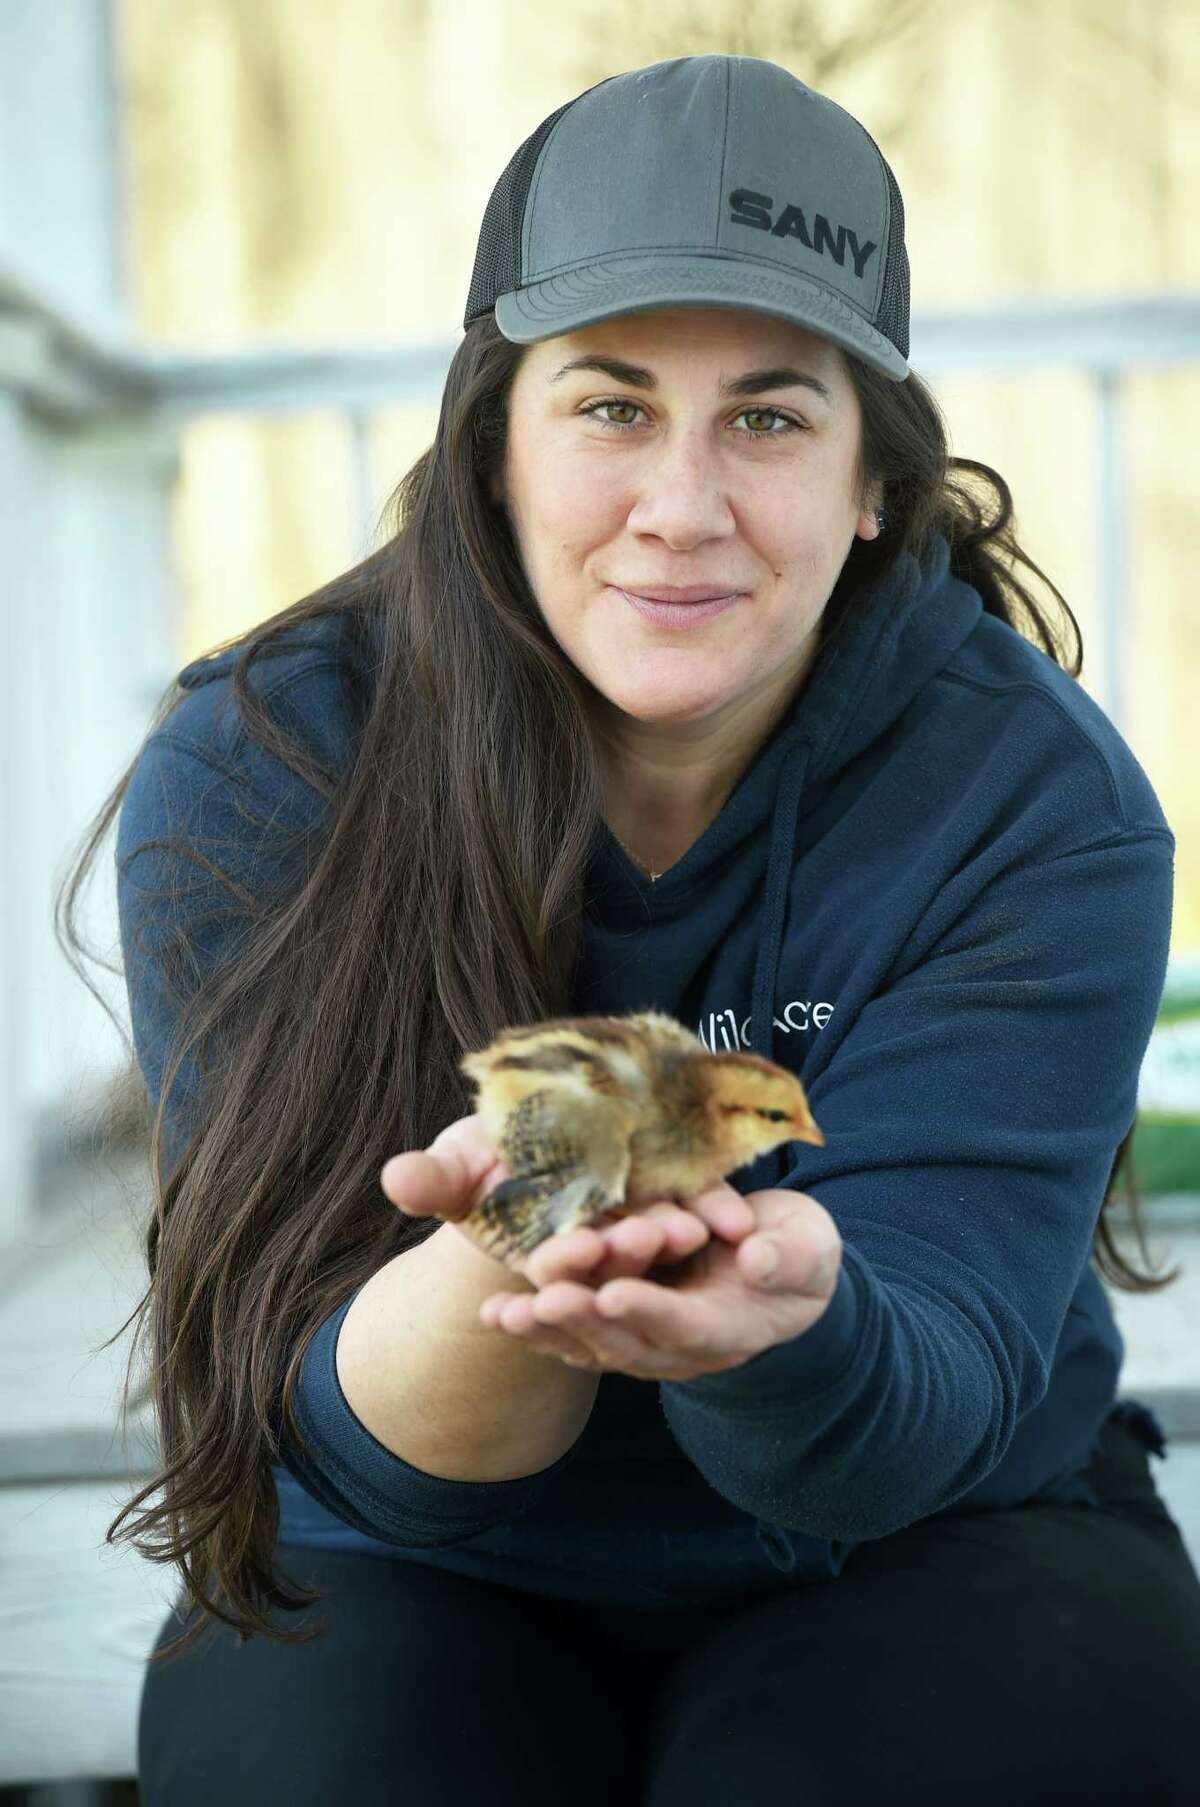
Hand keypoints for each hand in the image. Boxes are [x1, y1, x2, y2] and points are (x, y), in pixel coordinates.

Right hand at [379, 1112, 756, 1288]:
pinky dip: (716, 1213)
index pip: (551, 1265)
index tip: (579, 1244)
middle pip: (613, 1259)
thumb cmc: (485, 1154)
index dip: (563, 1260)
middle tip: (654, 1233)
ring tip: (698, 1227)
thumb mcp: (459, 1161)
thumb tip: (396, 1178)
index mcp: (536, 1253)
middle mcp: (590, 1253)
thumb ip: (435, 1178)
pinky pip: (698, 1210)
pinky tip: (736, 1220)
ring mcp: (636, 1232)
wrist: (538, 1129)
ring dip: (677, 1238)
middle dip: (630, 1252)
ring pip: (661, 1244)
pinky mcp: (673, 1203)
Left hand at [477, 1187, 843, 1382]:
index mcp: (729, 1328)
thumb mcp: (809, 1249)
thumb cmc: (797, 1254)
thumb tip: (759, 1258)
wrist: (780, 1271)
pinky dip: (535, 1325)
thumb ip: (788, 1257)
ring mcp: (646, 1339)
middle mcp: (680, 1346)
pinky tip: (495, 1314)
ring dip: (546, 1330)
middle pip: (626, 1340)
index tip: (615, 1294)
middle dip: (583, 1321)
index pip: (686, 1324)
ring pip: (590, 1342)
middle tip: (544, 1302)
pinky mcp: (620, 1321)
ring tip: (502, 1314)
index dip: (652, 1311)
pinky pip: (573, 1330)